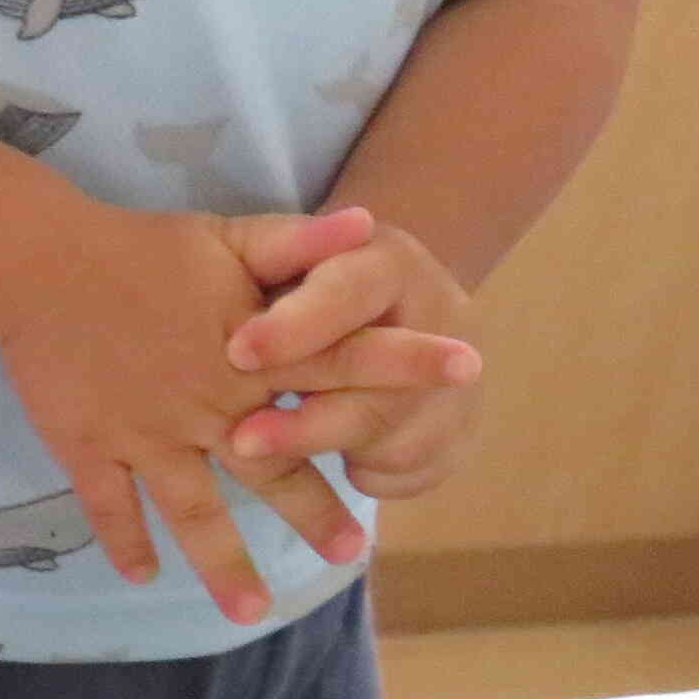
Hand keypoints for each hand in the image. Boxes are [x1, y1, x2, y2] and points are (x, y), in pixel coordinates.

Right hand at [0, 206, 472, 620]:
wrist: (38, 265)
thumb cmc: (137, 248)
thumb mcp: (226, 235)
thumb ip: (295, 242)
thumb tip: (366, 226)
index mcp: (249, 355)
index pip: (340, 364)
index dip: (402, 368)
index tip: (466, 377)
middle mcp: (206, 407)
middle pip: (273, 469)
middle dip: (316, 512)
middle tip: (355, 553)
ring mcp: (147, 436)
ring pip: (191, 511)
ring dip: (222, 562)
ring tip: (253, 610)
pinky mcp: (90, 447)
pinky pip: (111, 506)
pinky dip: (125, 540)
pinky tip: (142, 577)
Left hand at [222, 223, 483, 503]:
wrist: (378, 312)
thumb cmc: (303, 282)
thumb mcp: (282, 254)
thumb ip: (284, 245)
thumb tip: (344, 224)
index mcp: (391, 264)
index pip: (353, 292)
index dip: (298, 326)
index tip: (238, 354)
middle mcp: (443, 319)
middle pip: (383, 381)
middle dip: (310, 420)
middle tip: (242, 442)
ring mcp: (460, 381)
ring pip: (398, 434)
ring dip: (330, 449)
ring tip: (264, 446)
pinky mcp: (459, 434)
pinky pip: (413, 472)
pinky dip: (369, 475)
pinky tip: (334, 460)